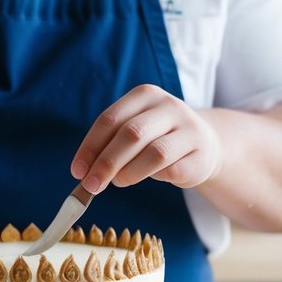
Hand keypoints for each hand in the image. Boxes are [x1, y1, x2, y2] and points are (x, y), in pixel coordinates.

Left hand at [71, 85, 222, 193]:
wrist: (204, 145)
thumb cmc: (157, 139)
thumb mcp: (134, 131)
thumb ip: (110, 145)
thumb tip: (84, 172)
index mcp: (145, 95)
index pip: (110, 120)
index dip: (90, 147)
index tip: (77, 171)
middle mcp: (169, 106)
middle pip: (131, 134)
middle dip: (105, 163)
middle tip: (91, 185)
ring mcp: (189, 129)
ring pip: (154, 153)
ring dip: (129, 173)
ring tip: (119, 182)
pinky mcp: (200, 155)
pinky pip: (172, 171)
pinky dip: (154, 178)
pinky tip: (150, 178)